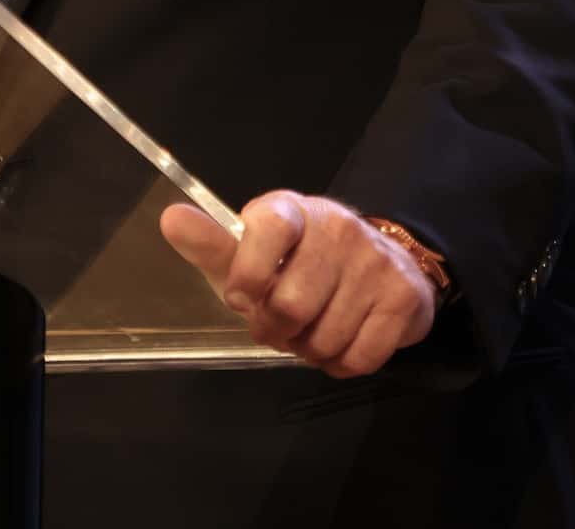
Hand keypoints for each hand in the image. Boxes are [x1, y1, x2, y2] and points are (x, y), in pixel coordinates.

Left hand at [161, 191, 436, 378]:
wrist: (383, 260)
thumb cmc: (300, 261)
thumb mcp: (253, 250)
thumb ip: (213, 244)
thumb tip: (170, 218)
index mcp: (292, 210)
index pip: (265, 230)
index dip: (247, 276)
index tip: (243, 295)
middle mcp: (338, 227)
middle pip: (289, 307)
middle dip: (276, 331)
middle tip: (280, 324)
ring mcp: (375, 262)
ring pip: (324, 340)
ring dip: (309, 350)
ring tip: (312, 329)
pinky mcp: (404, 298)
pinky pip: (358, 359)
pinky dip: (341, 364)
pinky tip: (342, 341)